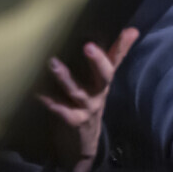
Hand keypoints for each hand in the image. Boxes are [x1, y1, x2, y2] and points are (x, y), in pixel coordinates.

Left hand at [38, 27, 137, 171]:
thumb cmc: (90, 102)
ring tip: (53, 63)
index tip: (128, 31)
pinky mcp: (74, 122)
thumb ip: (114, 55)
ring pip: (78, 92)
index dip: (122, 46)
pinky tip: (39, 94)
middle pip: (104, 76)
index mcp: (105, 80)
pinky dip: (52, 103)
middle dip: (98, 61)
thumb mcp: (102, 80)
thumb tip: (132, 30)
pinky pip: (63, 112)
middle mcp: (99, 93)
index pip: (117, 60)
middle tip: (88, 46)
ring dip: (65, 78)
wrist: (83, 142)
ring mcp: (87, 108)